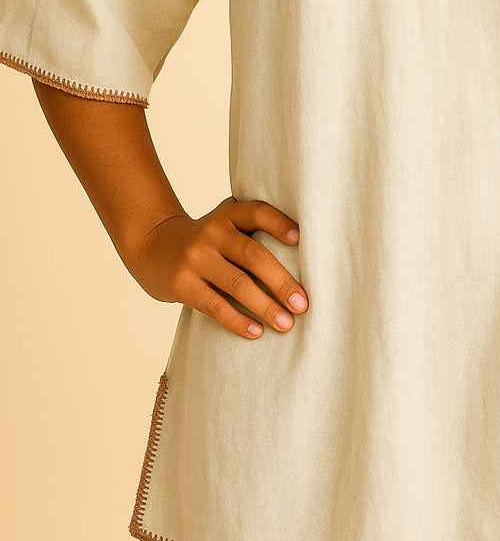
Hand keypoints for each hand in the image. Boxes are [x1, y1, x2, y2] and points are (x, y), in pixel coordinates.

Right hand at [124, 197, 308, 339]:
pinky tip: (256, 332)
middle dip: (281, 281)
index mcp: (228, 214)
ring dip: (265, 306)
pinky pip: (214, 305)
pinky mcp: (181, 283)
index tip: (301, 239)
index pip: (257, 213)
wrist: (151, 245)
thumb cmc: (204, 239)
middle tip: (303, 304)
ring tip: (286, 324)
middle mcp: (212, 232)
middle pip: (253, 255)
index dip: (279, 223)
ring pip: (237, 284)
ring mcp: (195, 258)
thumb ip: (251, 230)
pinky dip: (237, 320)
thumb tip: (302, 253)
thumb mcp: (223, 222)